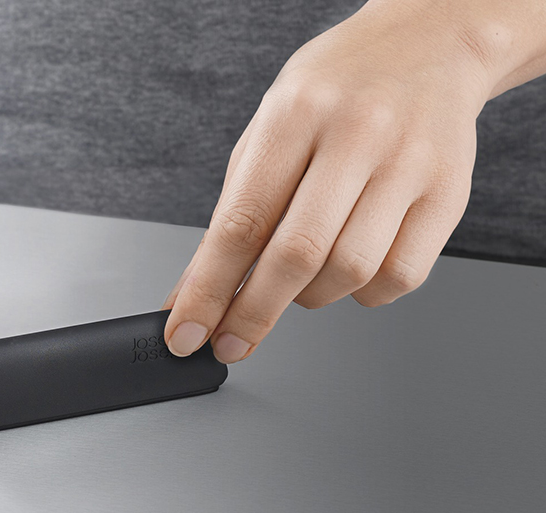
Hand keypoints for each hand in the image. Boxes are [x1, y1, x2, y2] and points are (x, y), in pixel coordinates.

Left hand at [162, 1, 513, 362]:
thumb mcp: (267, 132)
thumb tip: (195, 291)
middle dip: (253, 313)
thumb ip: (232, 213)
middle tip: (229, 342)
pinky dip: (362, 293)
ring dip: (310, 298)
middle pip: (298, 254)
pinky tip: (348, 268)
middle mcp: (357, 136)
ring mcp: (409, 165)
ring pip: (351, 272)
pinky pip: (400, 277)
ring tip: (297, 279)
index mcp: (295, 115)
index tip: (186, 332)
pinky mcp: (450, 193)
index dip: (209, 289)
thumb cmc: (333, 92)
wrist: (426, 46)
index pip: (242, 221)